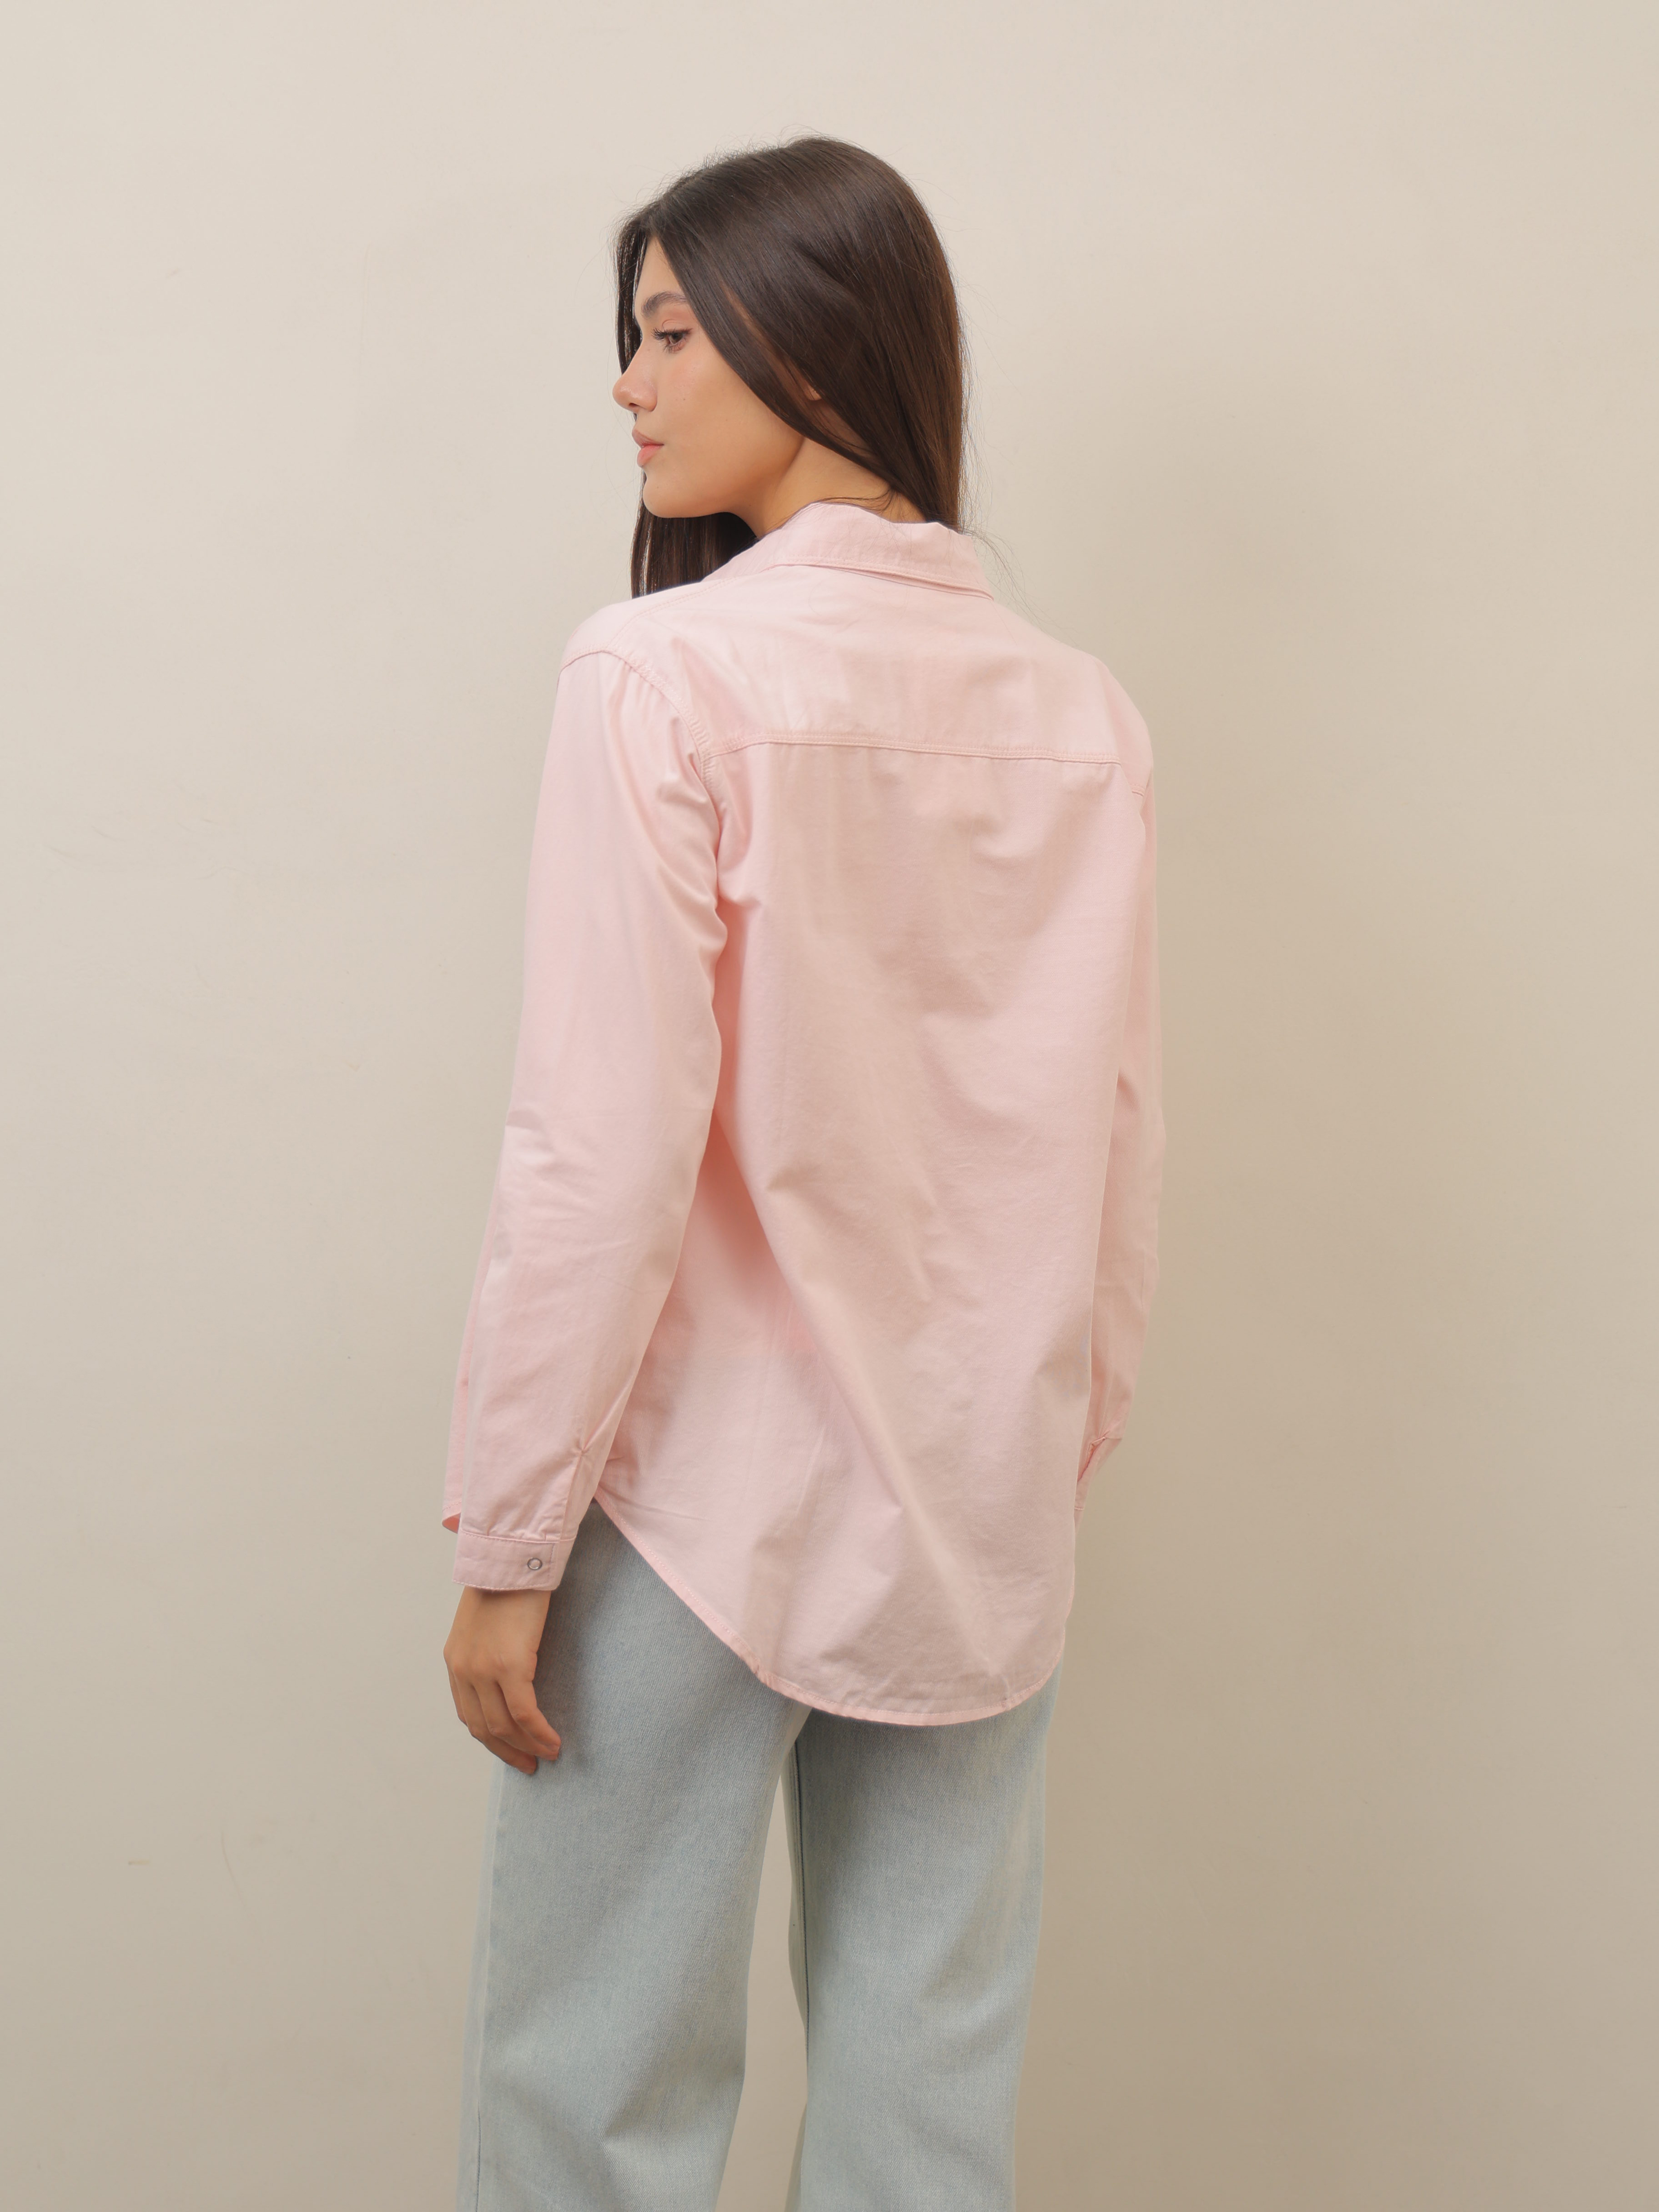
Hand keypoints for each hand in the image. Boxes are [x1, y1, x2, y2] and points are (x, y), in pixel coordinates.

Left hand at [444, 1586, 561, 1773]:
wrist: (515, 1556)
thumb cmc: (508, 1584)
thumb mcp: (486, 1623)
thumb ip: (488, 1651)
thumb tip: (511, 1677)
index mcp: (456, 1661)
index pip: (469, 1714)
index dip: (491, 1738)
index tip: (511, 1749)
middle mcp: (463, 1670)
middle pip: (483, 1727)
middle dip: (507, 1751)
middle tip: (530, 1764)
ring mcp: (484, 1669)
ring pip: (503, 1725)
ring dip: (527, 1746)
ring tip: (548, 1754)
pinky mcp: (509, 1665)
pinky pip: (524, 1713)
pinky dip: (539, 1732)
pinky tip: (553, 1740)